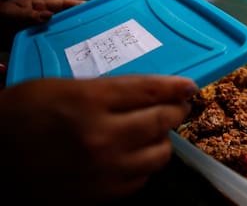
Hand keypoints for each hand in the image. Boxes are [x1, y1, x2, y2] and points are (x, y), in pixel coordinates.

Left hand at [0, 0, 83, 50]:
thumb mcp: (13, 13)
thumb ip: (30, 15)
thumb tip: (48, 16)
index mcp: (39, 6)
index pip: (62, 4)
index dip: (77, 5)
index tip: (90, 8)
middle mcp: (42, 18)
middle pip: (64, 19)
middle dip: (78, 21)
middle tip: (92, 26)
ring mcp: (41, 30)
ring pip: (60, 31)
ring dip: (69, 35)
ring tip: (83, 39)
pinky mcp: (37, 42)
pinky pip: (51, 43)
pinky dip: (59, 46)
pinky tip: (66, 51)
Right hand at [0, 75, 196, 204]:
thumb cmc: (22, 113)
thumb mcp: (63, 88)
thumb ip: (107, 90)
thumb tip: (146, 92)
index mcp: (90, 101)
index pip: (149, 90)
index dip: (175, 87)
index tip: (189, 86)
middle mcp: (103, 136)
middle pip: (162, 121)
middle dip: (177, 110)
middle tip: (178, 106)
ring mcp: (105, 170)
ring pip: (160, 154)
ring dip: (163, 139)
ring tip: (155, 131)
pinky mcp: (102, 195)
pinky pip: (142, 178)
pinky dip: (145, 163)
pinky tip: (135, 154)